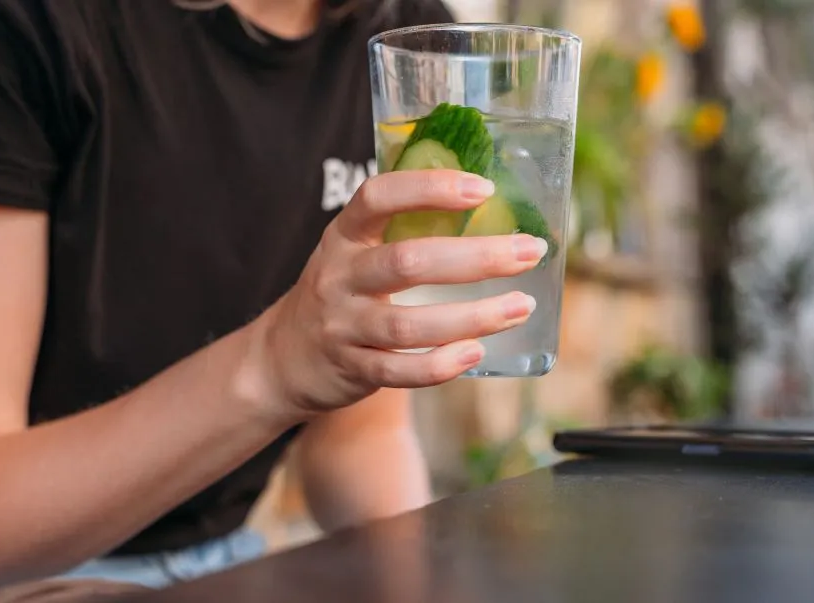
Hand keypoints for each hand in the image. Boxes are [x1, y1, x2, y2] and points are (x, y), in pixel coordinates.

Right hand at [256, 169, 547, 413]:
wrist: (283, 357)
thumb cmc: (343, 293)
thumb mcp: (356, 251)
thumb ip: (403, 231)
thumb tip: (489, 203)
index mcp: (344, 236)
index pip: (379, 197)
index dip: (429, 188)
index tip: (483, 189)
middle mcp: (339, 277)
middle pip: (408, 262)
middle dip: (476, 257)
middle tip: (530, 252)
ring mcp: (342, 326)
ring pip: (409, 325)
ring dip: (473, 316)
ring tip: (520, 307)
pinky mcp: (352, 369)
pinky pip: (399, 371)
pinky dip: (441, 365)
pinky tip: (477, 352)